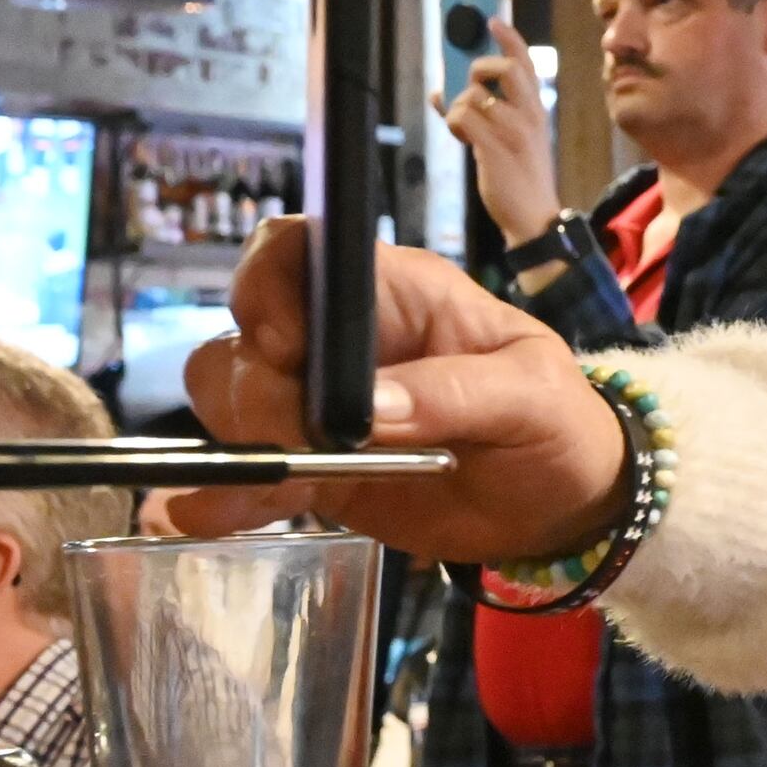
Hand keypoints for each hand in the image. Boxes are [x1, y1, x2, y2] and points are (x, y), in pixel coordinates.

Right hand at [173, 218, 627, 558]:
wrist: (562, 504)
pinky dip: (220, 495)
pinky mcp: (312, 468)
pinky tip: (204, 516)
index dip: (267, 284)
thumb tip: (371, 409)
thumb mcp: (531, 396)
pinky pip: (242, 473)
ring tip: (299, 484)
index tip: (285, 344)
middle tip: (311, 440)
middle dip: (257, 390)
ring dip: (244, 442)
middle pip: (244, 335)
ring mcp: (317, 406)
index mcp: (394, 295)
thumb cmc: (556, 421)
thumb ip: (455, 394)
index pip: (297, 250)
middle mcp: (340, 342)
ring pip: (228, 398)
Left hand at [441, 18, 561, 243]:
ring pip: (472, 95)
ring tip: (462, 128)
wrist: (534, 217)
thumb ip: (486, 115)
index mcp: (536, 110)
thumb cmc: (520, 177)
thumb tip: (444, 95)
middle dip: (477, 70)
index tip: (492, 20)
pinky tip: (461, 137)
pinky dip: (454, 122)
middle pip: (503, 68)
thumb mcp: (514, 140)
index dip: (509, 37)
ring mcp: (513, 130)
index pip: (526, 63)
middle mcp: (529, 115)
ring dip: (458, 108)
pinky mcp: (495, 147)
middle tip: (471, 88)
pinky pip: (463, 116)